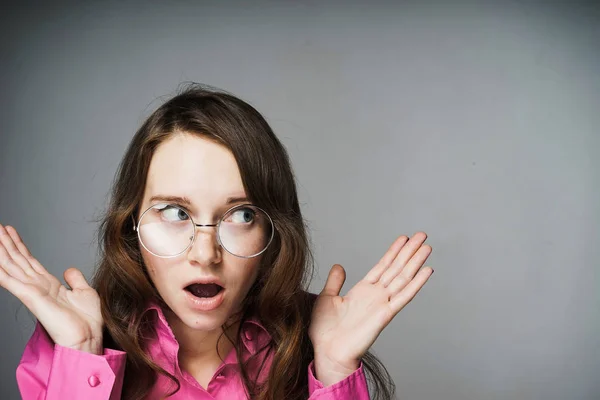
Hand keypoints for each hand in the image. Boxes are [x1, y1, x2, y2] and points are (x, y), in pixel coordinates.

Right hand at [0, 224, 102, 353]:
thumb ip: (74, 279)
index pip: (29, 260)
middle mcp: (37, 286)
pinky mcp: (30, 297)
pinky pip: (10, 281)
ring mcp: (32, 291)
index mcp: (48, 284)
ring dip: (1, 251)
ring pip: (11, 266)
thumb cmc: (87, 321)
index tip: (10, 231)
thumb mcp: (84, 292)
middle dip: (6, 243)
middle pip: (17, 259)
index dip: (19, 245)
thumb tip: (68, 270)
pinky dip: (0, 271)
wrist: (87, 338)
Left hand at [309, 232, 433, 381]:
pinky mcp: (386, 314)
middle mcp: (375, 295)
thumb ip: (335, 282)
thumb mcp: (327, 298)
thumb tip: (339, 266)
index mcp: (362, 290)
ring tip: (427, 246)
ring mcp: (382, 303)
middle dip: (409, 251)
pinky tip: (426, 271)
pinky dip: (416, 283)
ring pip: (403, 278)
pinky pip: (404, 296)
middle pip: (396, 268)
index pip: (382, 266)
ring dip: (415, 262)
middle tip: (422, 234)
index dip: (393, 251)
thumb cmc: (325, 330)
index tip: (404, 238)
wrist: (328, 351)